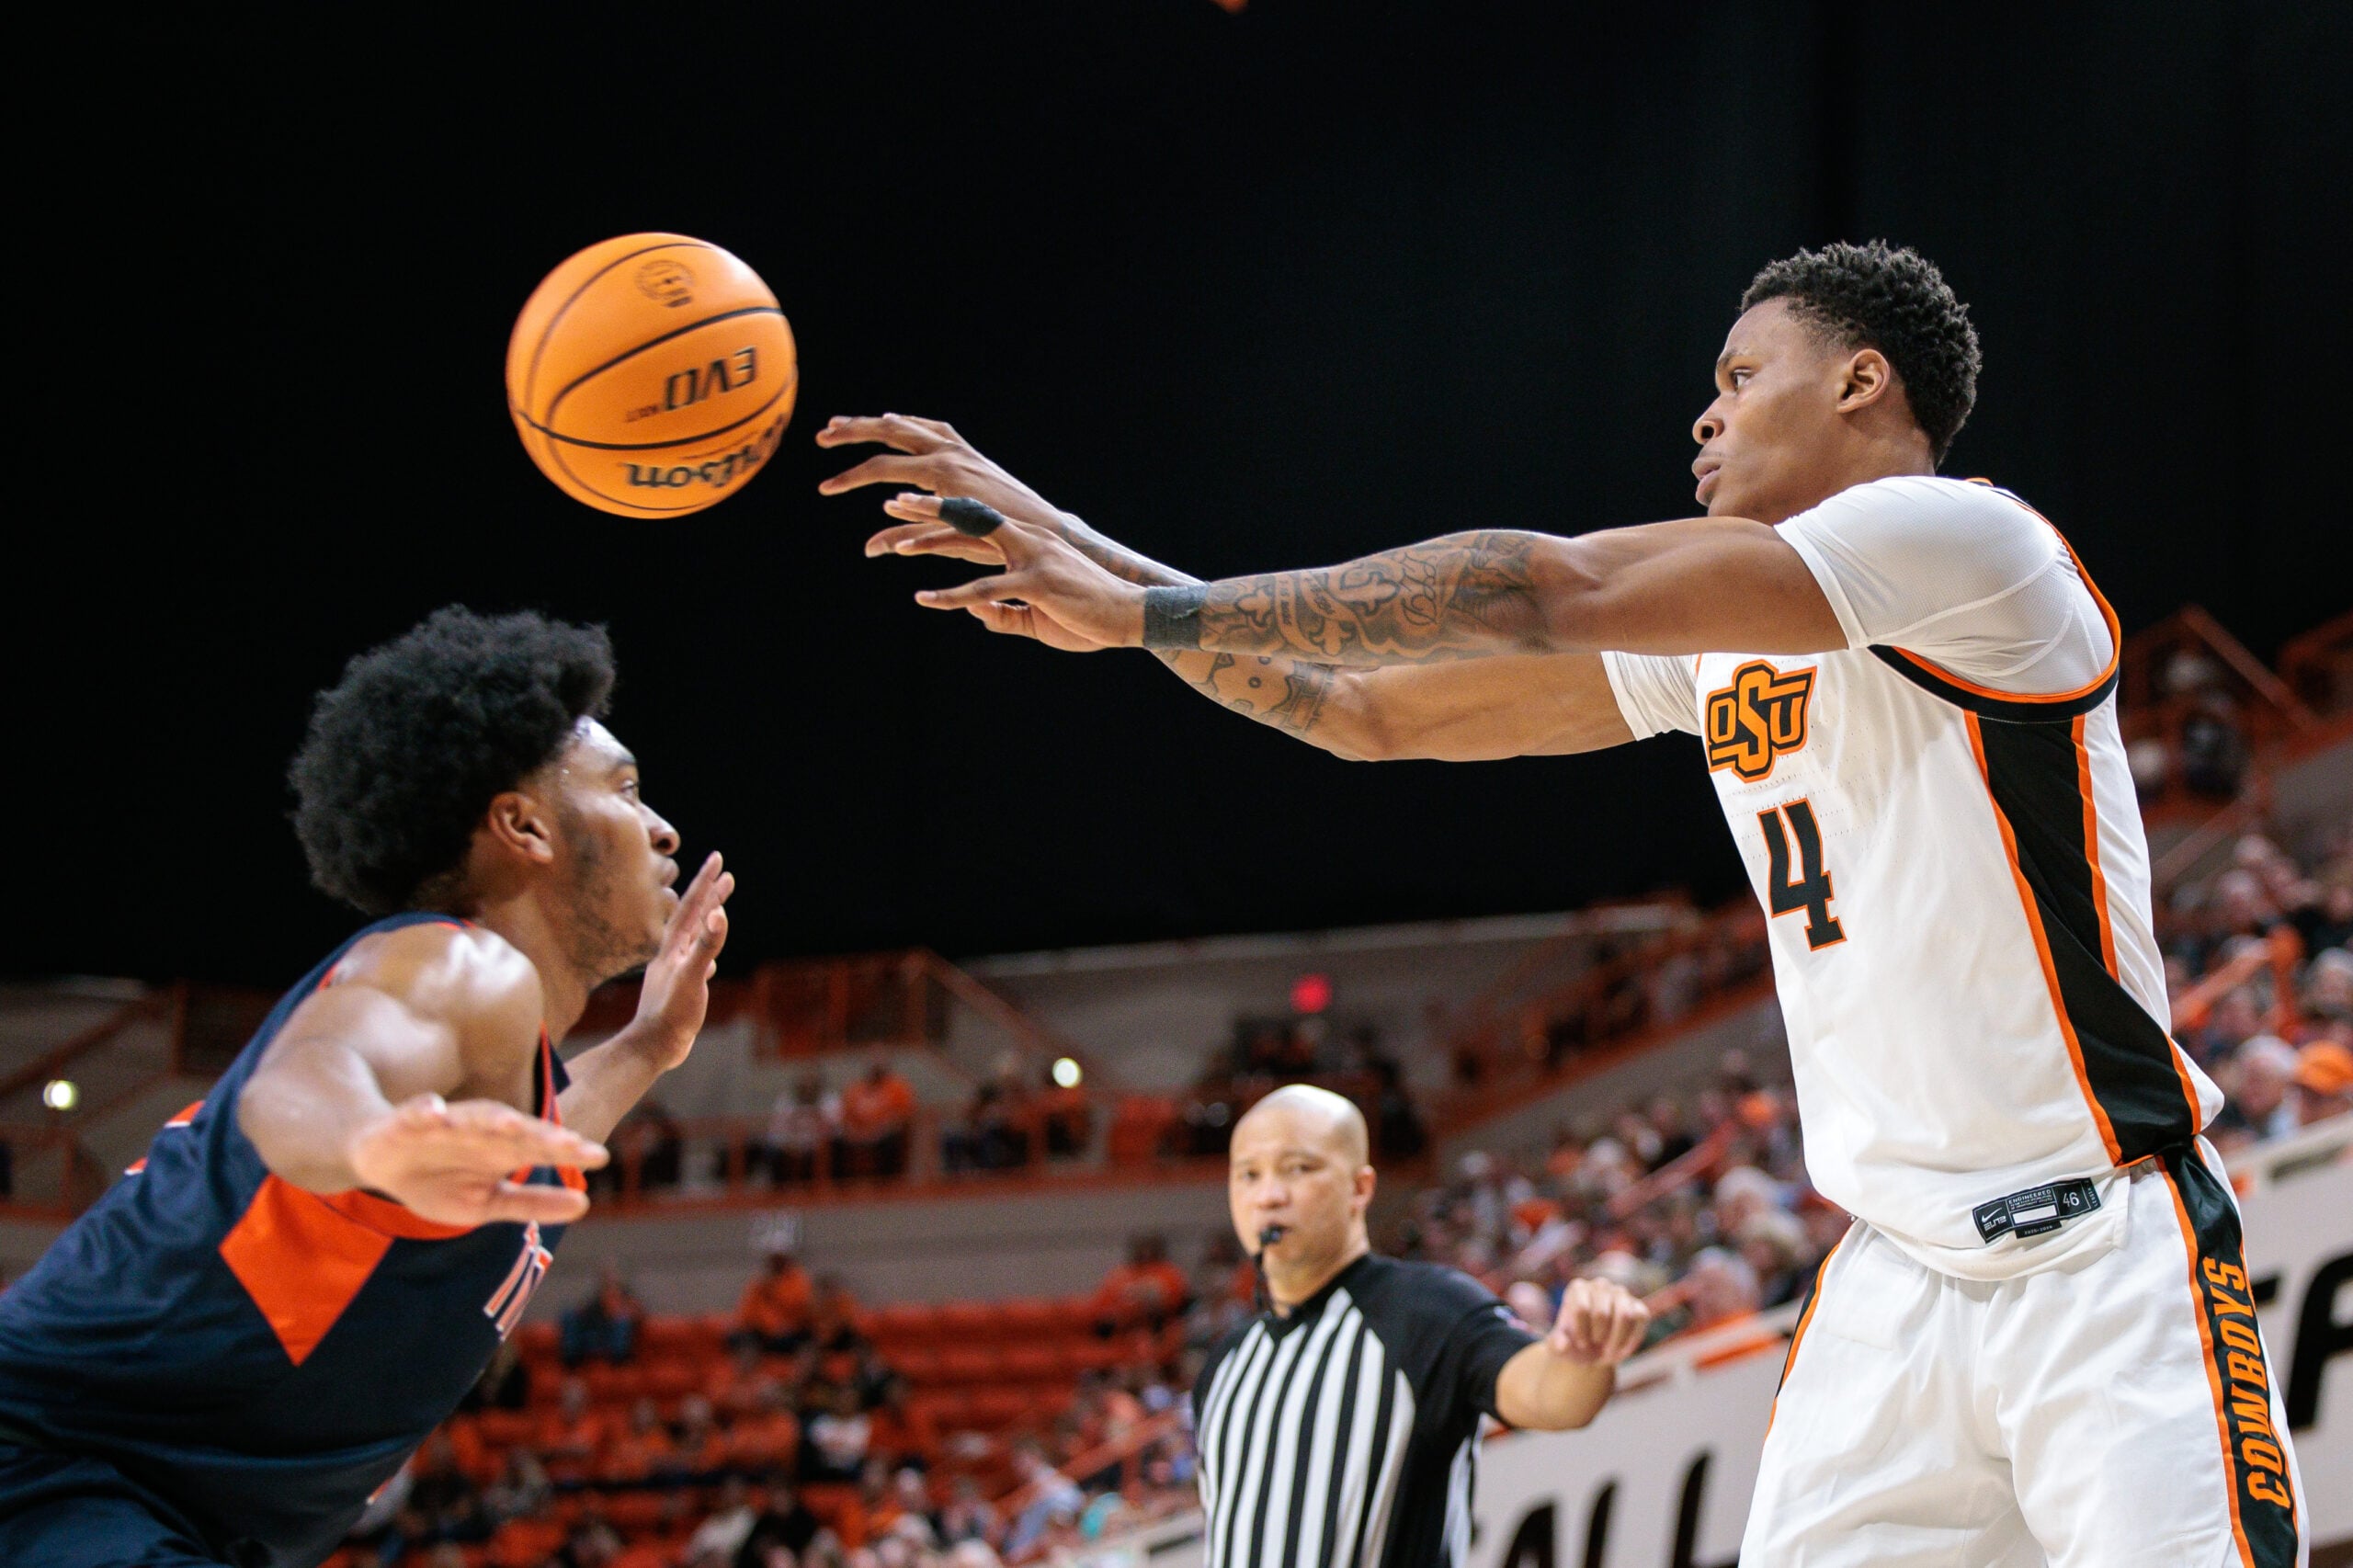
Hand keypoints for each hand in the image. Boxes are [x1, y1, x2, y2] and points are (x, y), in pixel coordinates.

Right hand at [346, 1093, 608, 1226]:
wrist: (380, 1161)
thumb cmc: (439, 1180)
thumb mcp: (486, 1202)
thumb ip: (532, 1202)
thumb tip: (585, 1204)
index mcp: (501, 1149)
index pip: (542, 1147)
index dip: (568, 1151)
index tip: (599, 1157)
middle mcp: (480, 1131)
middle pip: (516, 1130)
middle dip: (541, 1134)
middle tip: (570, 1142)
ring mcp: (444, 1124)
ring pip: (472, 1118)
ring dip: (490, 1119)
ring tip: (511, 1124)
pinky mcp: (407, 1121)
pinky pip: (416, 1113)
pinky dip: (425, 1111)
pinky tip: (435, 1112)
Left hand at [621, 851, 734, 1070]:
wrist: (653, 1046)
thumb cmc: (670, 1013)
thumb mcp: (691, 977)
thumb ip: (706, 946)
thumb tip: (719, 914)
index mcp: (674, 947)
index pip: (693, 906)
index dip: (706, 882)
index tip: (718, 859)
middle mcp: (674, 953)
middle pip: (694, 916)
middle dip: (709, 893)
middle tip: (724, 872)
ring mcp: (677, 970)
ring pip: (695, 937)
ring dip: (708, 919)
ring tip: (720, 906)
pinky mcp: (682, 988)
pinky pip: (697, 961)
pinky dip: (707, 952)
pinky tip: (711, 958)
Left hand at [819, 413, 1119, 651]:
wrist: (1131, 616)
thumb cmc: (1088, 616)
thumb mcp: (1035, 614)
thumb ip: (1003, 613)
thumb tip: (978, 614)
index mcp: (1021, 538)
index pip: (968, 513)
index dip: (933, 503)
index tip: (897, 495)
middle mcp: (1022, 537)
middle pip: (962, 511)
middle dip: (922, 503)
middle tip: (885, 497)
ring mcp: (1029, 556)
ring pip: (970, 540)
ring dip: (927, 539)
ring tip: (890, 543)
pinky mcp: (1036, 583)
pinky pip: (986, 589)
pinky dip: (953, 595)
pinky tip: (924, 599)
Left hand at [1547, 1276, 1650, 1365]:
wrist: (1592, 1351)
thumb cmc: (1573, 1345)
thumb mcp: (1559, 1348)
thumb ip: (1556, 1345)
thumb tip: (1563, 1345)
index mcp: (1577, 1288)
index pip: (1581, 1309)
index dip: (1581, 1333)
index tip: (1581, 1344)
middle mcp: (1600, 1285)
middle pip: (1602, 1314)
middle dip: (1599, 1338)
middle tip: (1596, 1347)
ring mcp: (1620, 1293)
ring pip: (1625, 1316)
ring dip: (1617, 1340)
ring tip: (1609, 1352)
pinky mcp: (1638, 1306)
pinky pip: (1641, 1320)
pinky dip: (1633, 1340)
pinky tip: (1623, 1351)